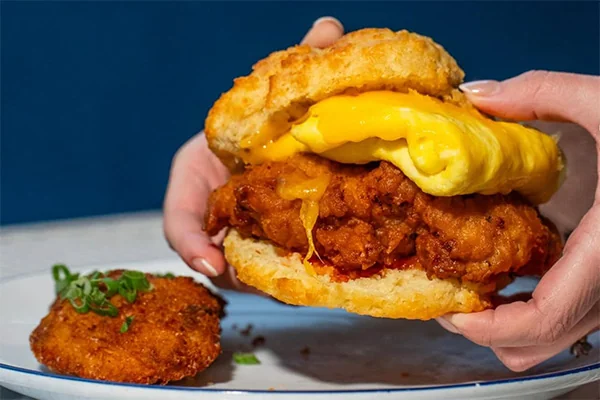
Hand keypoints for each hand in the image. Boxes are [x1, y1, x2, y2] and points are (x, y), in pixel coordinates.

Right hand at [163, 17, 344, 291]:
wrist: (282, 145)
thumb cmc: (261, 122)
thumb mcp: (270, 95)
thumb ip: (292, 68)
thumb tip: (329, 26)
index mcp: (200, 178)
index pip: (180, 218)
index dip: (191, 243)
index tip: (212, 264)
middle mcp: (214, 214)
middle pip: (214, 257)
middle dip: (240, 273)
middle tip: (273, 282)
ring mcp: (238, 236)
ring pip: (247, 272)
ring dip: (270, 281)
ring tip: (305, 280)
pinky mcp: (267, 249)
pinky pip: (272, 274)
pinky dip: (292, 278)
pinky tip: (322, 275)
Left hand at [437, 71, 599, 370]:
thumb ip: (545, 93)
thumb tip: (479, 94)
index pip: (542, 319)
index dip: (488, 328)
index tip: (450, 311)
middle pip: (537, 345)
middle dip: (486, 331)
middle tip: (449, 296)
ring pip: (552, 339)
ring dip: (507, 325)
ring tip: (472, 285)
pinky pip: (564, 318)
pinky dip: (529, 309)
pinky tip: (511, 271)